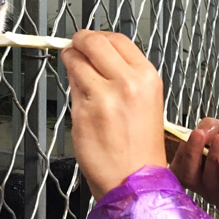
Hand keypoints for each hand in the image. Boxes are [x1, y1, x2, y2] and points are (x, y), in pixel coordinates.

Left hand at [61, 30, 166, 199]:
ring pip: (76, 61)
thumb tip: (95, 52)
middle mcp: (127, 82)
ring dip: (71, 63)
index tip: (90, 42)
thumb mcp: (145, 99)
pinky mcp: (83, 111)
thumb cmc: (140, 145)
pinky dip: (72, 89)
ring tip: (78, 75)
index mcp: (147, 77)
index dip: (98, 37)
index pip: (116, 39)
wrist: (135, 180)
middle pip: (93, 42)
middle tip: (74, 48)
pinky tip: (84, 102)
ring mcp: (103, 96)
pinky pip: (71, 87)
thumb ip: (122, 74)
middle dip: (79, 42)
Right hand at [169, 117, 218, 218]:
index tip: (192, 135)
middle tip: (197, 135)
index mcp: (202, 170)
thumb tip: (198, 131)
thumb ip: (214, 127)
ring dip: (212, 159)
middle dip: (190, 155)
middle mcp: (207, 187)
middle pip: (186, 176)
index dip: (182, 151)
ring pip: (207, 183)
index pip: (180, 165)